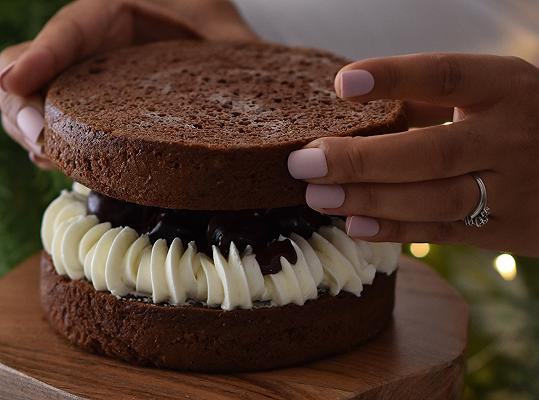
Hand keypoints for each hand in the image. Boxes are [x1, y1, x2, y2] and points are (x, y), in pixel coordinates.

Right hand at [0, 0, 255, 168]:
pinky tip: (63, 162)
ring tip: (50, 156)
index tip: (14, 82)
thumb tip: (259, 98)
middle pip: (33, 68)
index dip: (40, 56)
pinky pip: (61, 121)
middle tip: (40, 140)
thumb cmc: (216, 28)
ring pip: (38, 99)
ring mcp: (88, 80)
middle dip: (25, 104)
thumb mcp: (228, 35)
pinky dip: (55, 142)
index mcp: (119, 12)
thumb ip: (236, 54)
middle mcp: (94, 47)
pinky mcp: (94, 107)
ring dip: (35, 130)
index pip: (71, 27)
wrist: (211, 38)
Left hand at [287, 54, 538, 257]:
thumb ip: (450, 103)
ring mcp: (514, 188)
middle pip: (425, 150)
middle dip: (358, 159)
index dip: (393, 78)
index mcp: (512, 87)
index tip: (341, 84)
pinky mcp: (513, 232)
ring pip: (430, 197)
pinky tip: (358, 227)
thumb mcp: (517, 94)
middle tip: (302, 162)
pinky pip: (446, 232)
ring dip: (367, 200)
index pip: (446, 76)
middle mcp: (512, 136)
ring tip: (316, 198)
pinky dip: (398, 230)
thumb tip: (373, 110)